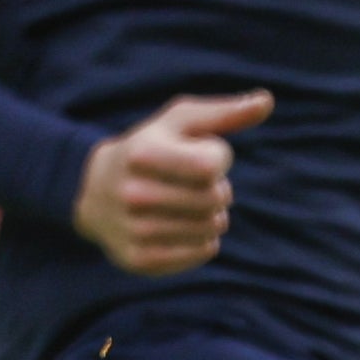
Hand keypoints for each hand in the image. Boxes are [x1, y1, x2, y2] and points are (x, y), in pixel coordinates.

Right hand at [76, 90, 268, 274]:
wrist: (92, 190)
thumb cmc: (150, 147)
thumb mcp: (180, 122)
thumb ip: (225, 112)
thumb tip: (266, 100)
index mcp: (141, 154)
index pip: (210, 167)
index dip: (218, 160)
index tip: (200, 155)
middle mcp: (132, 193)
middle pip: (215, 200)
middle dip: (219, 190)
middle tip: (198, 185)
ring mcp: (132, 230)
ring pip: (212, 228)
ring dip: (212, 216)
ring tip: (189, 205)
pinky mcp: (138, 259)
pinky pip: (201, 252)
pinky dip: (204, 240)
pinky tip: (183, 227)